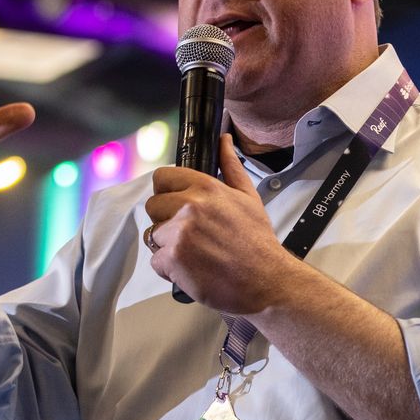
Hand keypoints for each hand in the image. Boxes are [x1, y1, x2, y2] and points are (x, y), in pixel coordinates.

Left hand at [146, 134, 297, 313]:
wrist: (266, 280)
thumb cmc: (258, 242)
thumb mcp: (248, 197)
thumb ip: (230, 166)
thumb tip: (223, 139)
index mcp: (205, 188)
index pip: (162, 178)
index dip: (166, 192)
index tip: (176, 205)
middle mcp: (189, 207)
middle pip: (153, 207)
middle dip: (166, 221)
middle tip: (191, 235)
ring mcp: (179, 233)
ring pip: (154, 236)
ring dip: (168, 246)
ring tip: (195, 254)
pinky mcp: (173, 259)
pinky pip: (156, 261)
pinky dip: (171, 269)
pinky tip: (193, 269)